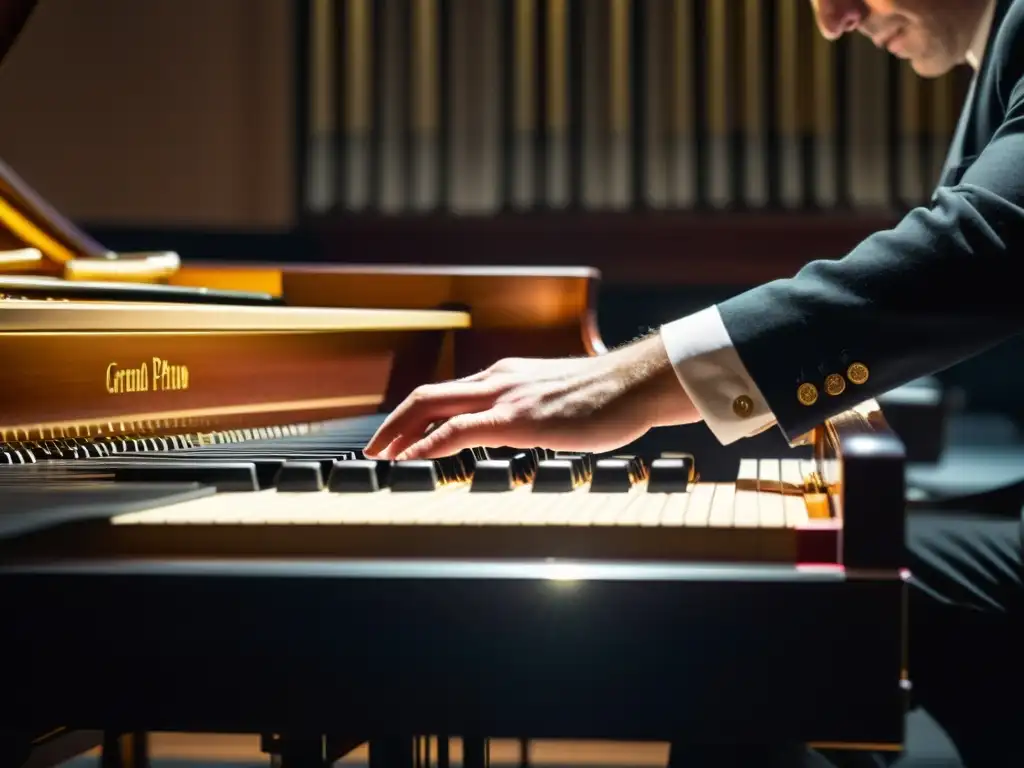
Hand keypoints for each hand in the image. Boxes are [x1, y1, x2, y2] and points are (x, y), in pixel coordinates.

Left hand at [364, 334, 700, 459]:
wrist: (638, 385)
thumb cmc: (611, 396)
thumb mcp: (561, 400)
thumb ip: (536, 412)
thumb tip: (531, 433)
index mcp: (507, 377)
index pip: (447, 393)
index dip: (414, 415)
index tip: (397, 437)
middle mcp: (497, 380)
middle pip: (426, 396)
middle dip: (391, 423)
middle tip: (372, 450)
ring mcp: (504, 396)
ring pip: (430, 406)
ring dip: (397, 433)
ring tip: (379, 458)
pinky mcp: (515, 418)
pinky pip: (456, 431)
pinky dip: (426, 446)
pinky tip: (410, 462)